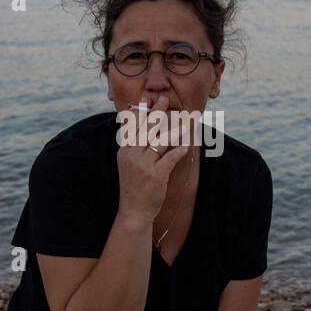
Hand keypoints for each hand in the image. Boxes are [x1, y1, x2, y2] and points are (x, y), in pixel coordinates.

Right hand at [116, 92, 189, 222]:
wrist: (133, 211)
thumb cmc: (133, 187)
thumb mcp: (127, 165)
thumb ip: (133, 147)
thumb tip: (140, 130)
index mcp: (125, 152)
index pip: (132, 128)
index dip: (140, 113)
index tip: (145, 100)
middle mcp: (132, 155)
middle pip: (146, 129)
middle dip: (156, 113)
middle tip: (164, 99)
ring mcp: (144, 165)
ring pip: (160, 141)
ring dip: (173, 130)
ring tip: (183, 121)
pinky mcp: (156, 175)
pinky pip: (171, 158)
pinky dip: (179, 151)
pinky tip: (186, 146)